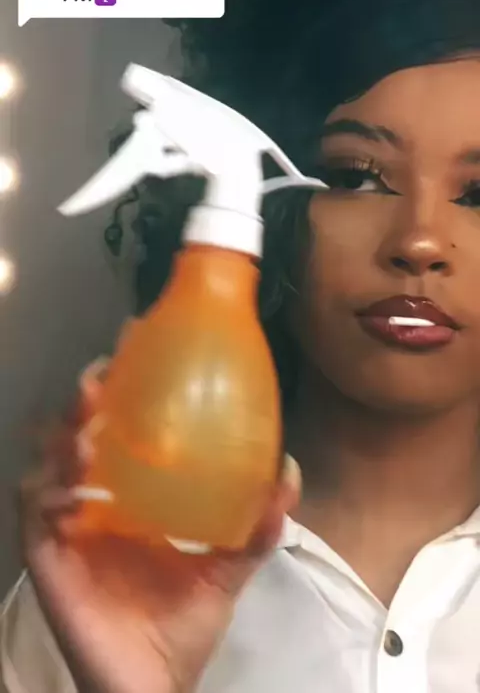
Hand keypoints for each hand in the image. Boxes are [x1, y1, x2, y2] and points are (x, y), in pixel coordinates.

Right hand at [20, 360, 299, 692]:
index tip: (134, 342)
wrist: (155, 686)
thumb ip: (257, 524)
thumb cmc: (183, 625)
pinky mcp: (49, 559)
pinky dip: (49, 493)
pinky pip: (35, 515)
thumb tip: (289, 471)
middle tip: (102, 377)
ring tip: (88, 426)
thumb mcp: (227, 566)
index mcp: (131, 496)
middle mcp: (94, 502)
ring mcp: (68, 528)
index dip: (121, 386)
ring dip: (63, 439)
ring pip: (48, 465)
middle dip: (83, 402)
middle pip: (76, 435)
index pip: (119, 428)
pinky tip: (75, 486)